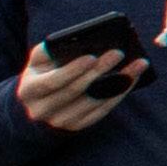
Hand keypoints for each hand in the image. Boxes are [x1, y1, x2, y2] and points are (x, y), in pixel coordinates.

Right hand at [16, 41, 142, 134]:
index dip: (71, 71)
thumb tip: (77, 39)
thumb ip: (50, 50)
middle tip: (118, 53)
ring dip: (118, 83)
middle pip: (75, 92)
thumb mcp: (38, 62)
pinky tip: (133, 78)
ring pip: (93, 103)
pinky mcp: (78, 126)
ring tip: (137, 64)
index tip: (91, 56)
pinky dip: (119, 94)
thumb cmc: (42, 73)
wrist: (36, 103)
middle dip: (98, 71)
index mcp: (29, 91)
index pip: (51, 82)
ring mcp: (60, 121)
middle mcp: (42, 110)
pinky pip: (102, 111)